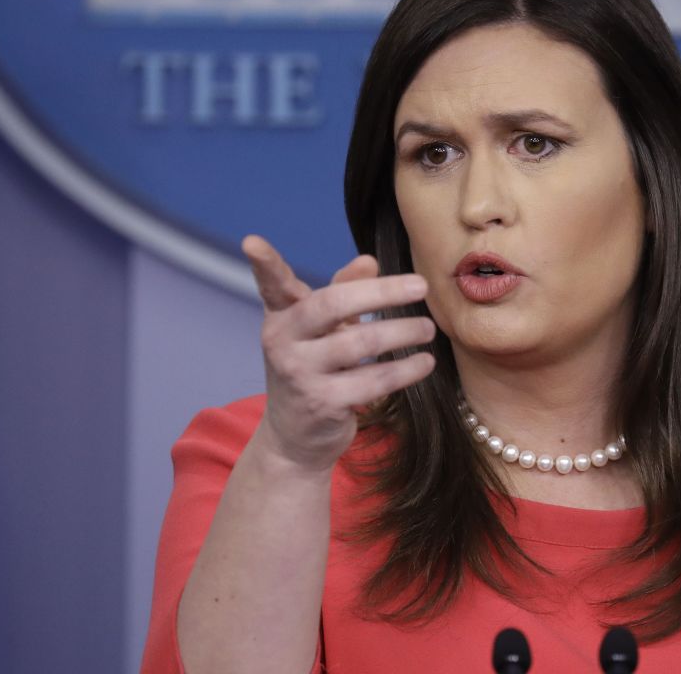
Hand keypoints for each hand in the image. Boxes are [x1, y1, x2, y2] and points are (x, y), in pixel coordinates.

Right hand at [242, 235, 436, 472]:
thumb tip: (368, 261)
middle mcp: (283, 342)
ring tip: (427, 328)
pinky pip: (374, 380)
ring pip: (361, 343)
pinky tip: (425, 362)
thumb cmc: (313, 370)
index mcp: (282, 317)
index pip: (272, 285)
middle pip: (332, 305)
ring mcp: (300, 373)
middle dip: (382, 292)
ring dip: (403, 332)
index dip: (264, 264)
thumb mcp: (322, 329)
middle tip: (421, 286)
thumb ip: (343, 291)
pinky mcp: (323, 403)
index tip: (252, 242)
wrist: (295, 438)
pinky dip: (406, 369)